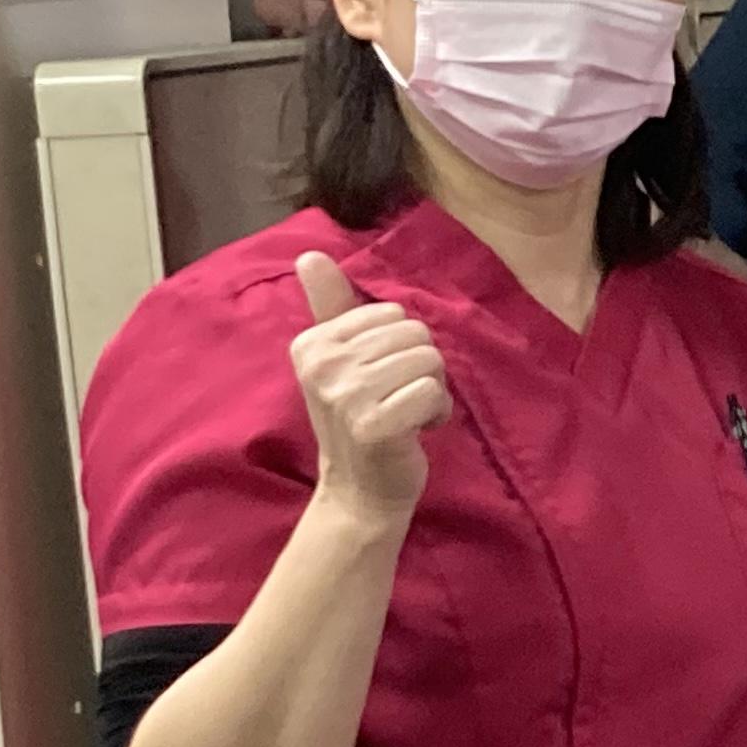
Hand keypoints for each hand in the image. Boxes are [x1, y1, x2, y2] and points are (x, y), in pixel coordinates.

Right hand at [290, 252, 448, 515]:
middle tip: (396, 400)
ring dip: (431, 392)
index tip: (380, 380)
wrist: (359, 492)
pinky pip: (434, 392)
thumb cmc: (358, 421)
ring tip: (405, 415)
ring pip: (429, 360)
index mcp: (311, 343)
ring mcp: (346, 395)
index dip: (401, 348)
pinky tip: (414, 432)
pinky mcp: (375, 425)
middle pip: (416, 334)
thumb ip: (330, 307)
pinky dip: (436, 413)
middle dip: (421, 368)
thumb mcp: (339, 361)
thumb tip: (309, 254)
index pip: (393, 314)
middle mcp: (322, 365)